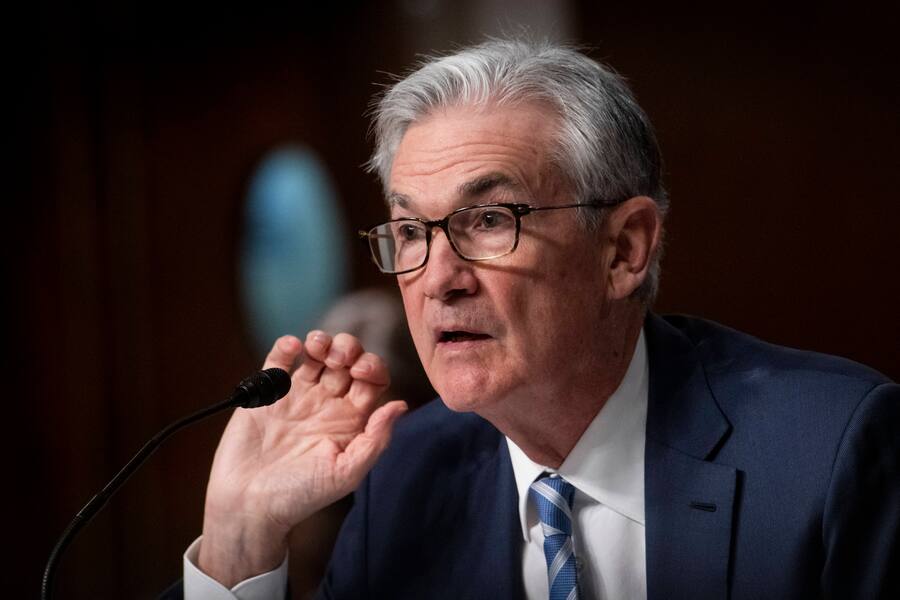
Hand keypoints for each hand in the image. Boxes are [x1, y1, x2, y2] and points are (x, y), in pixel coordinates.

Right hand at [197, 331, 407, 585]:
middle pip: (348, 360)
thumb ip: (375, 439)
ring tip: (316, 347)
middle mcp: (328, 403)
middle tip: (340, 358)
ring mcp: (297, 396)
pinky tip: (291, 349)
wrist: (249, 505)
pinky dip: (287, 346)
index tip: (360, 372)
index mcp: (352, 419)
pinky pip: (280, 359)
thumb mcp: (346, 472)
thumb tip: (401, 404)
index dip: (372, 367)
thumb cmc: (301, 495)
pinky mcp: (267, 393)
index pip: (373, 379)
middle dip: (349, 348)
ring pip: (317, 354)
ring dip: (322, 341)